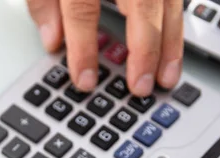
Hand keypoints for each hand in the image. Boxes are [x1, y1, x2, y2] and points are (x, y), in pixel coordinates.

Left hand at [27, 0, 183, 95]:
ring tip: (166, 78)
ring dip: (171, 42)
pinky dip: (174, 25)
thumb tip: (53, 41)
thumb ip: (44, 4)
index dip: (84, 49)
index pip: (83, 10)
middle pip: (143, 5)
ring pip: (169, 2)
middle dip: (145, 50)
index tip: (84, 82)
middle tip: (140, 87)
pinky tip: (171, 50)